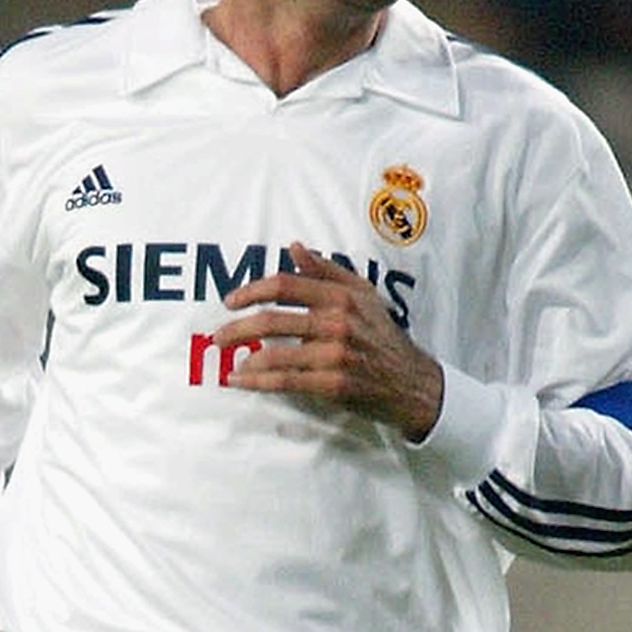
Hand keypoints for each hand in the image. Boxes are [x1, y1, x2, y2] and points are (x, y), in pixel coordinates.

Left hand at [210, 243, 443, 438]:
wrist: (412, 383)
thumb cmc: (383, 337)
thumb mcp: (363, 295)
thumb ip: (327, 271)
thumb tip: (294, 247)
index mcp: (341, 296)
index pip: (285, 285)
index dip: (251, 291)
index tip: (231, 301)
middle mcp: (337, 322)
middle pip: (272, 320)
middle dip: (237, 328)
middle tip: (219, 337)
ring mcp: (335, 354)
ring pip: (275, 354)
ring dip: (245, 359)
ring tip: (230, 364)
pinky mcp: (333, 384)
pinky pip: (285, 381)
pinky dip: (257, 382)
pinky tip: (240, 382)